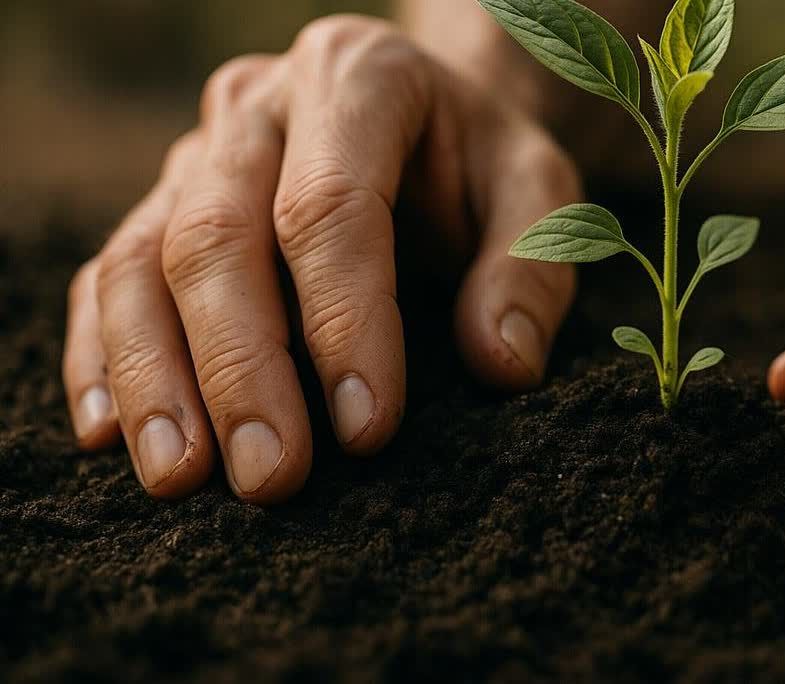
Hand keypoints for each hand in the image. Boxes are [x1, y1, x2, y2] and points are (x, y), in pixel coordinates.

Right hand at [62, 15, 581, 503]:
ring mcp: (197, 153)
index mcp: (357, 78)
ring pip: (143, 260)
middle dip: (241, 367)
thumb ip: (530, 268)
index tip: (368, 427)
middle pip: (219, 236)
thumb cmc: (486, 164)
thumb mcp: (541, 191)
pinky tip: (111, 435)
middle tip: (271, 476)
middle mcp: (259, 106)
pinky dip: (102, 357)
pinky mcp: (160, 204)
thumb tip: (502, 364)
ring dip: (155, 376)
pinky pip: (109, 277)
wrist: (434, 117)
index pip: (331, 205)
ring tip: (181, 477)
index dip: (344, 320)